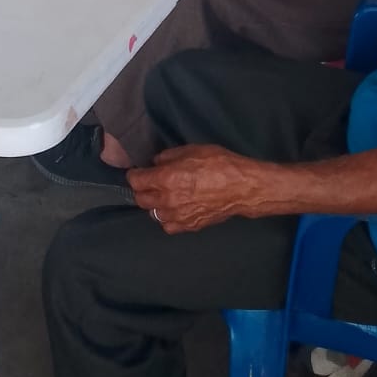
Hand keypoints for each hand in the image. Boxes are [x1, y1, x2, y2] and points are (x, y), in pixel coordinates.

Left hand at [128, 144, 263, 233]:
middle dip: (142, 189)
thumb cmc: (219, 163)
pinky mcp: (188, 226)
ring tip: (164, 195)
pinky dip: (167, 218)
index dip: (134, 174)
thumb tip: (156, 163)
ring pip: (152, 213)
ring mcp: (177, 216)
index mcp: (166, 178)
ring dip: (154, 204)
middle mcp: (167, 199)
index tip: (138, 171)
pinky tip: (174, 209)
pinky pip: (167, 225)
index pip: (136, 181)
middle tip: (150, 182)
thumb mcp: (193, 150)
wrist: (241, 188)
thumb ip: (170, 156)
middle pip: (141, 199)